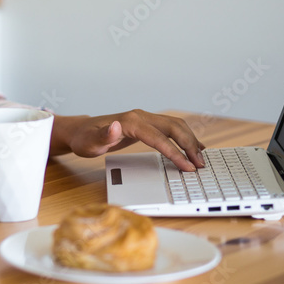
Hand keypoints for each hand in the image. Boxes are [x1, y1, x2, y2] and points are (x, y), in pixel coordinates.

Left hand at [51, 110, 205, 171]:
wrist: (82, 131)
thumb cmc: (85, 138)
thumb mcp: (90, 142)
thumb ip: (104, 136)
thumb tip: (116, 126)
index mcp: (131, 121)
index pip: (159, 137)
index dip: (174, 152)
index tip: (187, 166)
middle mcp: (141, 116)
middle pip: (173, 127)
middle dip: (189, 145)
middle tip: (201, 165)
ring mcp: (145, 119)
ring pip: (175, 126)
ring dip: (190, 140)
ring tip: (201, 159)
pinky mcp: (147, 124)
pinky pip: (171, 128)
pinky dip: (185, 136)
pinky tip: (194, 146)